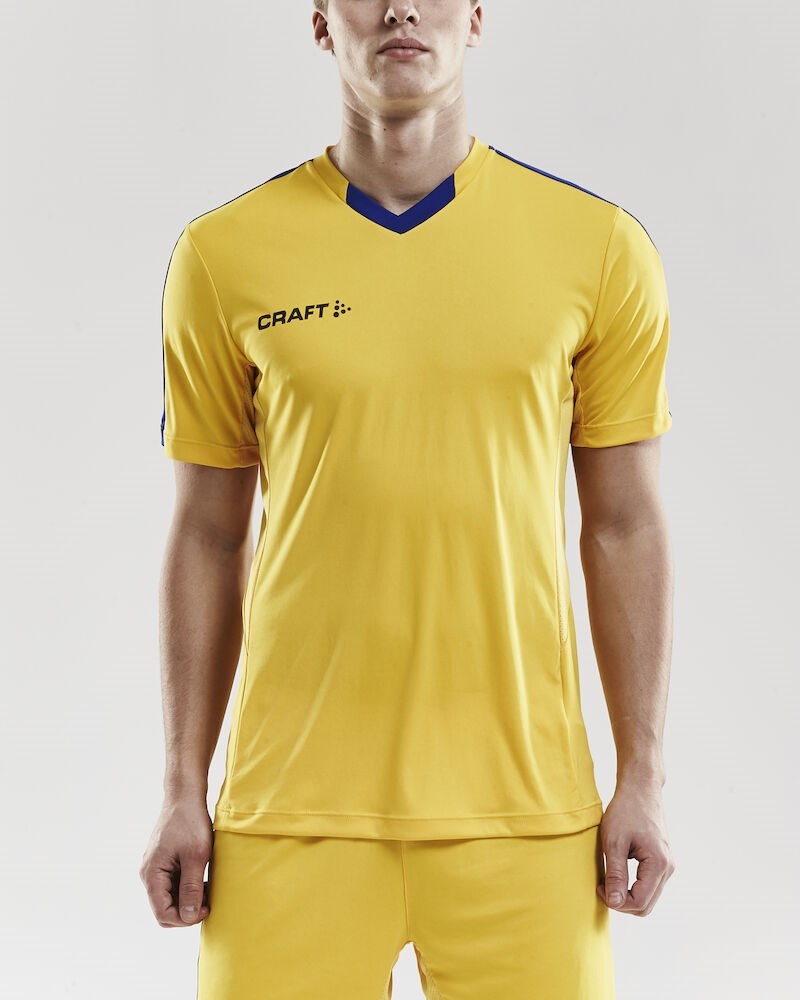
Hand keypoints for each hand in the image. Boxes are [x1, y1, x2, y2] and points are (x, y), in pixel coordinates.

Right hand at [139, 797, 212, 926]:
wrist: (185, 796)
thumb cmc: (190, 822)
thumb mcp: (196, 856)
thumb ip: (191, 888)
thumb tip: (188, 917)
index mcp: (152, 874)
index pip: (163, 914)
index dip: (185, 919)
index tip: (207, 909)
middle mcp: (149, 874)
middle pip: (165, 909)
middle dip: (186, 911)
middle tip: (209, 901)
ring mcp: (155, 868)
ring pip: (170, 897)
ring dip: (188, 899)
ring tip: (209, 890)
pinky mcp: (164, 862)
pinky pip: (173, 885)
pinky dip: (187, 888)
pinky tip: (204, 881)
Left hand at [596, 778, 675, 916]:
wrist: (639, 789)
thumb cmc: (625, 811)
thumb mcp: (614, 842)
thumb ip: (615, 873)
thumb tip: (614, 902)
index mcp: (659, 864)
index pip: (639, 902)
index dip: (617, 902)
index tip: (599, 886)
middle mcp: (668, 868)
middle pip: (646, 905)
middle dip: (622, 902)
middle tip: (602, 885)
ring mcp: (667, 865)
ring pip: (648, 897)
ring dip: (628, 895)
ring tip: (608, 879)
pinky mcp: (662, 861)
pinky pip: (649, 885)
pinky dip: (633, 887)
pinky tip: (618, 873)